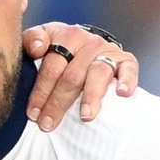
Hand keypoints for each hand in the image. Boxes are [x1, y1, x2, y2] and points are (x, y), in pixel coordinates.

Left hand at [21, 23, 138, 130]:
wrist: (89, 44)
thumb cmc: (61, 48)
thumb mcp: (43, 39)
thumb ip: (31, 40)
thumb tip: (35, 48)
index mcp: (64, 36)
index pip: (51, 66)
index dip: (40, 91)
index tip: (33, 113)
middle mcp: (87, 42)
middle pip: (72, 76)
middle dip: (58, 103)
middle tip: (48, 124)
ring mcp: (106, 51)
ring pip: (97, 74)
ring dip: (91, 96)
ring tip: (85, 116)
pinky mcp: (125, 60)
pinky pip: (129, 69)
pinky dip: (126, 80)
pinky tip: (122, 93)